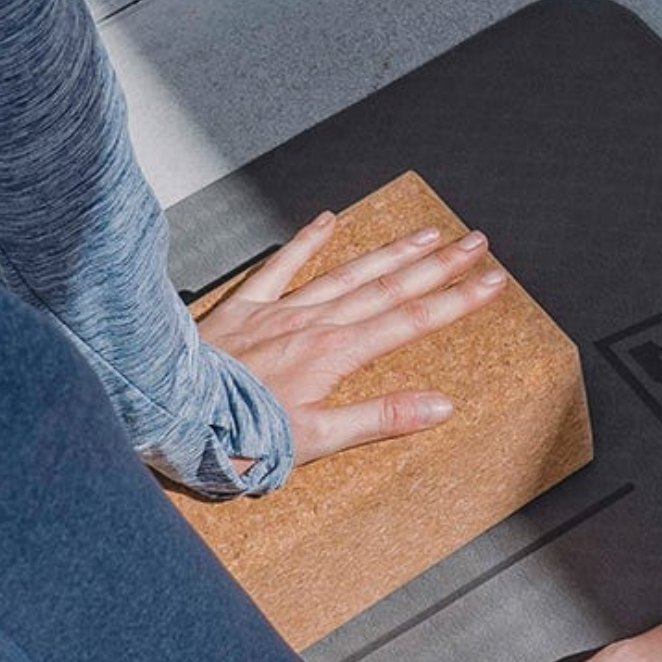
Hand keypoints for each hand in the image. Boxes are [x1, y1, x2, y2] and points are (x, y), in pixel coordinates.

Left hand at [195, 211, 508, 473]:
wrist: (171, 411)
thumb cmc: (238, 435)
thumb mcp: (317, 440)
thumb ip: (379, 418)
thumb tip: (439, 406)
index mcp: (336, 355)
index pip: (410, 321)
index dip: (455, 301)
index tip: (491, 281)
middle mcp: (315, 323)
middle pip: (389, 288)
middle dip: (438, 266)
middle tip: (476, 244)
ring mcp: (280, 309)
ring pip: (347, 272)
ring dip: (390, 252)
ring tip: (427, 234)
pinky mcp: (243, 307)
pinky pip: (279, 265)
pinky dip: (305, 242)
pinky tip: (327, 221)